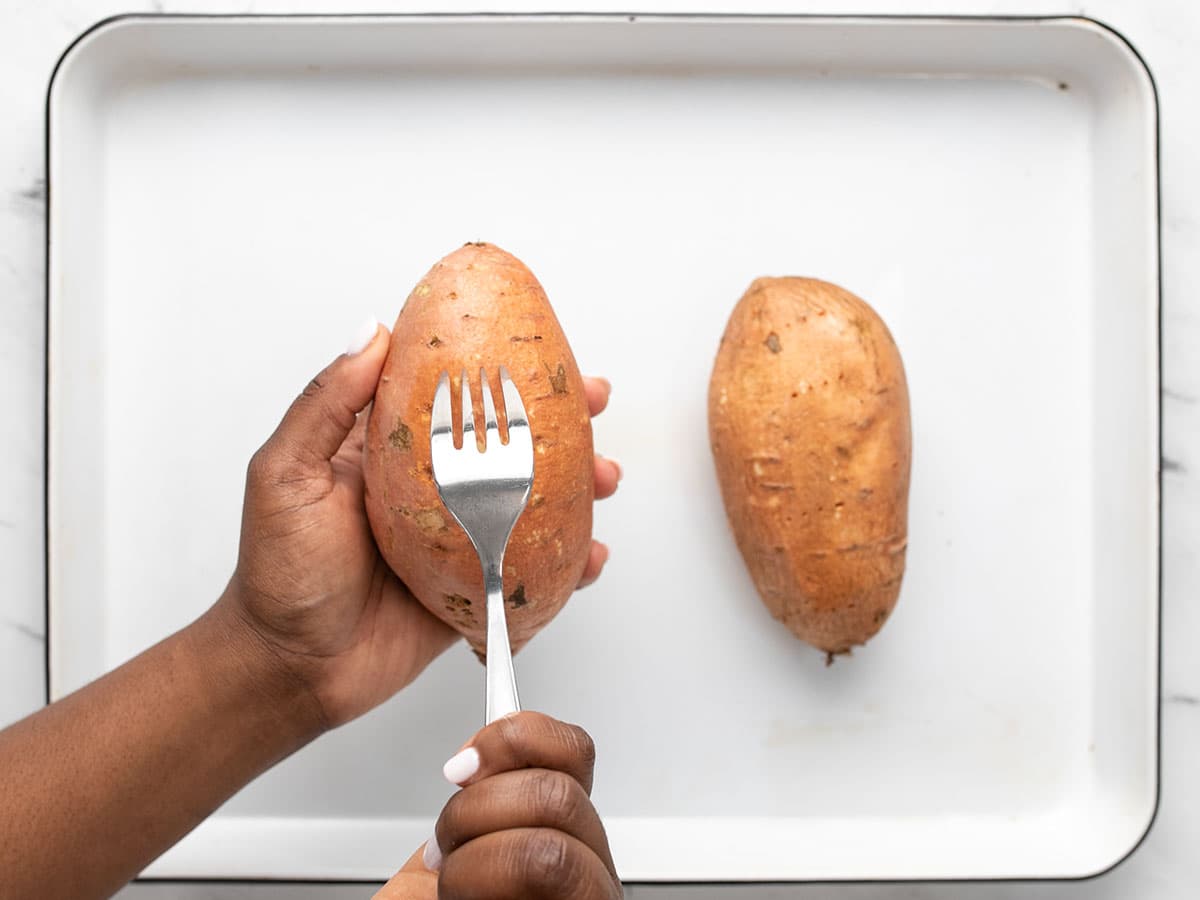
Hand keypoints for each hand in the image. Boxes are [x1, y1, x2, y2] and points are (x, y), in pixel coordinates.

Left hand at [218, 322, 619, 729]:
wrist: (291, 667)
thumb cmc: (277, 571)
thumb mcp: (286, 473)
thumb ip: (327, 404)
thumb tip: (372, 330)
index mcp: (387, 454)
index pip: (452, 396)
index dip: (499, 370)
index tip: (542, 349)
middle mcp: (430, 490)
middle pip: (507, 444)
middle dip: (560, 423)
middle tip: (596, 406)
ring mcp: (458, 541)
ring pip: (532, 503)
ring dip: (578, 488)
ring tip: (605, 479)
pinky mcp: (474, 590)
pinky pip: (532, 570)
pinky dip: (570, 564)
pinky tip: (592, 556)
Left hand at [375, 712, 621, 899]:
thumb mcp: (441, 863)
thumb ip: (473, 804)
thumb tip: (479, 749)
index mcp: (559, 837)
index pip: (575, 755)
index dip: (522, 738)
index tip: (466, 759)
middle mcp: (583, 874)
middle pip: (558, 796)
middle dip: (476, 813)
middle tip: (446, 849)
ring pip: (550, 849)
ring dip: (475, 863)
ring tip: (455, 887)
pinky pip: (541, 879)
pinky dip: (476, 888)